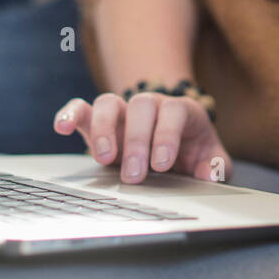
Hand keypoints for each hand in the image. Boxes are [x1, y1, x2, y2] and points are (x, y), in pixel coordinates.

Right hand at [53, 92, 232, 183]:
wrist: (174, 145)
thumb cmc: (193, 153)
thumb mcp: (210, 161)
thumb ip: (216, 166)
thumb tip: (211, 173)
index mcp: (181, 111)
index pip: (174, 111)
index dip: (167, 135)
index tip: (161, 163)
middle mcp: (151, 105)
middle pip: (142, 105)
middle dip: (137, 141)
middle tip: (134, 175)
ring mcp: (122, 111)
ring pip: (109, 102)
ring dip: (104, 129)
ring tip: (104, 160)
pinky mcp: (98, 120)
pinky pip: (81, 108)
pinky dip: (70, 114)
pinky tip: (61, 128)